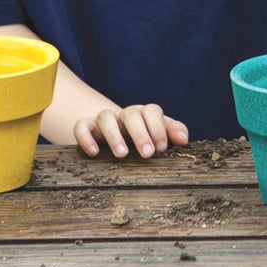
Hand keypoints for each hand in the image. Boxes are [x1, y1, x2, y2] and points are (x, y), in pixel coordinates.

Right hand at [74, 104, 188, 157]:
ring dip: (114, 135)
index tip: (162, 148)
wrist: (111, 136)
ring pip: (105, 116)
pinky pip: (82, 126)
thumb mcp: (157, 134)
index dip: (158, 127)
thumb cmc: (141, 138)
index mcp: (143, 115)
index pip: (152, 111)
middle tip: (147, 154)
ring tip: (122, 155)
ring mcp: (104, 120)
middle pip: (131, 113)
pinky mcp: (86, 127)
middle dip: (141, 133)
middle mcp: (124, 114)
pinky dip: (86, 137)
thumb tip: (184, 140)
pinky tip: (94, 153)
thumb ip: (172, 132)